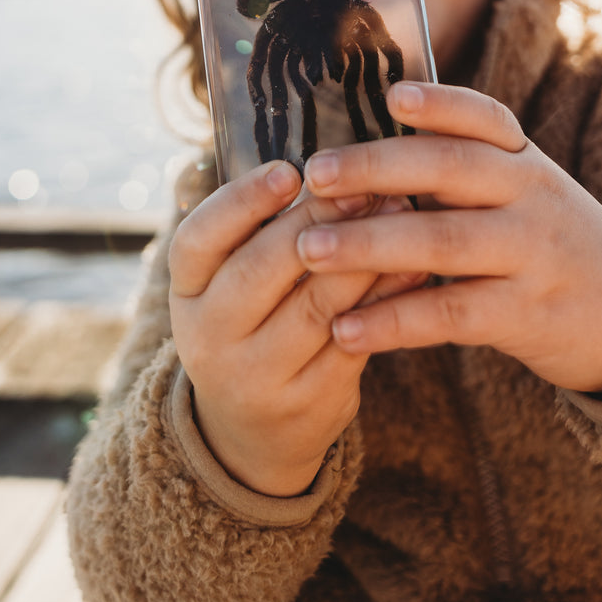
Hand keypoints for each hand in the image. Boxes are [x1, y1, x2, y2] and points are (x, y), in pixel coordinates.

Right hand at [169, 161, 423, 497]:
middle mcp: (210, 336)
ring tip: (399, 215)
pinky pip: (353, 339)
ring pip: (316, 304)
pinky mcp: (307, 403)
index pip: (198, 239)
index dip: (241, 202)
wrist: (252, 433)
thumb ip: (262, 231)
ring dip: (364, 254)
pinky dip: (385, 299)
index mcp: (187, 292)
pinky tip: (414, 268)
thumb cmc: (252, 325)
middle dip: (319, 220)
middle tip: (366, 187)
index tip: (289, 170)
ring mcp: (256, 376)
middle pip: (262, 267)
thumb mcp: (230, 283)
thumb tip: (333, 168)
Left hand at [298, 83, 601, 395]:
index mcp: (524, 159)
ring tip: (309, 250)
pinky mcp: (527, 316)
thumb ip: (461, 168)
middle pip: (451, 171)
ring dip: (369, 245)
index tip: (392, 96)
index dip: (441, 104)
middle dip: (377, 168)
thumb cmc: (547, 242)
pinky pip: (450, 314)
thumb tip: (365, 149)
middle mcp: (532, 196)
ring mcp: (533, 255)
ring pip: (443, 242)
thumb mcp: (523, 191)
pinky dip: (394, 320)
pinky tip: (345, 327)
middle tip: (316, 175)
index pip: (486, 118)